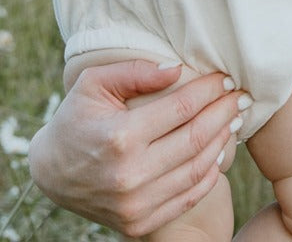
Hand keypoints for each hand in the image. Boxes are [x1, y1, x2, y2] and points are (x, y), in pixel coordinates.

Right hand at [28, 61, 246, 237]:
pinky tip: (217, 153)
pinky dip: (208, 174)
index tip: (226, 79)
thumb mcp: (95, 83)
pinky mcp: (139, 224)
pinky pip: (187, 197)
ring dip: (221, 142)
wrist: (51, 172)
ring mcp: (136, 205)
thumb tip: (177, 68)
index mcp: (120, 137)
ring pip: (196, 169)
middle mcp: (130, 175)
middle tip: (240, 97)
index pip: (181, 108)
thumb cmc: (76, 118)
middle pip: (196, 139)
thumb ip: (136, 71)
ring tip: (233, 121)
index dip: (209, 91)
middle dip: (224, 114)